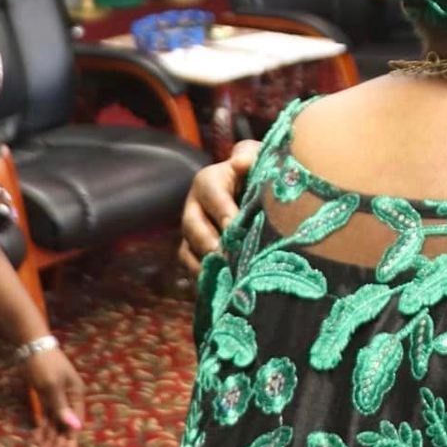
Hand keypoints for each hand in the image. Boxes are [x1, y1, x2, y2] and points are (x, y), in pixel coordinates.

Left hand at [24, 345, 86, 446]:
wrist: (32, 347)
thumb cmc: (45, 365)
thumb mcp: (53, 386)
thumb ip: (62, 408)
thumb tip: (74, 426)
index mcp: (76, 394)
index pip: (76, 420)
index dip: (72, 437)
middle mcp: (68, 397)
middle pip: (65, 423)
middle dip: (58, 441)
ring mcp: (56, 397)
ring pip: (54, 421)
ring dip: (49, 437)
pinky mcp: (45, 396)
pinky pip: (45, 415)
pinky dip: (41, 427)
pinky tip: (37, 438)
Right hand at [178, 141, 257, 271]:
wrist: (252, 187)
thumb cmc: (257, 172)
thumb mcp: (258, 160)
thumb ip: (251, 159)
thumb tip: (242, 162)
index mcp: (209, 181)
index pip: (212, 194)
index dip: (222, 211)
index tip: (235, 227)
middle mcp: (194, 205)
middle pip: (192, 224)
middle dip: (208, 242)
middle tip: (226, 256)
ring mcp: (191, 230)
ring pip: (188, 248)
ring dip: (204, 263)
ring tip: (223, 276)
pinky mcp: (194, 250)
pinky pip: (191, 266)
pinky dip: (203, 277)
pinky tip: (220, 287)